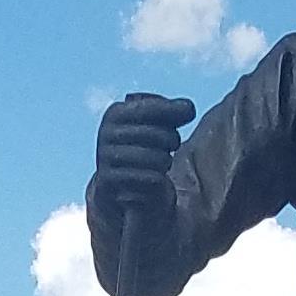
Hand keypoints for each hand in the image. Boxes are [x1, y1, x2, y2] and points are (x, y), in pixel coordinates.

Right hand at [92, 92, 193, 220]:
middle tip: (170, 147)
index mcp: (116, 114)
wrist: (116, 188)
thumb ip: (172, 112)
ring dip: (166, 162)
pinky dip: (159, 181)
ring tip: (162, 164)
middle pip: (159, 135)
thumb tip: (188, 108)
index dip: (174, 111)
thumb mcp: (154, 126)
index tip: (189, 113)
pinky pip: (151, 179)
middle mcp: (107, 134)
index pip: (153, 108)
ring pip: (157, 158)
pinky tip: (155, 179)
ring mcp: (107, 159)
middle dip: (172, 141)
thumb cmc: (141, 149)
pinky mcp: (112, 184)